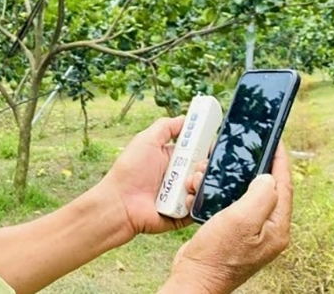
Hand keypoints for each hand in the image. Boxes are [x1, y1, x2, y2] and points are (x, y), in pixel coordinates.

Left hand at [96, 117, 203, 239]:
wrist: (120, 202)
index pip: (197, 150)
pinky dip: (196, 201)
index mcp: (173, 158)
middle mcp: (179, 176)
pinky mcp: (183, 214)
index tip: (213, 144)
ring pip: (204, 187)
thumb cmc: (130, 169)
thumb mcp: (146, 140)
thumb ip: (165, 127)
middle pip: (204, 168)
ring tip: (190, 181)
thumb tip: (186, 118)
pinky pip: (199, 207)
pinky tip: (186, 197)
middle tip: (201, 165)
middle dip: (206, 165)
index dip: (207, 147)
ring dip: (201, 182)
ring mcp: (182, 195)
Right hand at [163, 142, 292, 293]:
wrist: (195, 278)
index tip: (276, 141)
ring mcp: (251, 232)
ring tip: (213, 170)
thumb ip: (261, 197)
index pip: (284, 186)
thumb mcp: (241, 220)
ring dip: (229, 180)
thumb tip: (268, 177)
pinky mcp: (233, 233)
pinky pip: (230, 204)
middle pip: (266, 188)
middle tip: (244, 150)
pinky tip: (204, 188)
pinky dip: (218, 192)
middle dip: (252, 167)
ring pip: (245, 194)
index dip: (280, 161)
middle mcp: (267, 230)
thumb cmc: (217, 255)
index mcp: (276, 228)